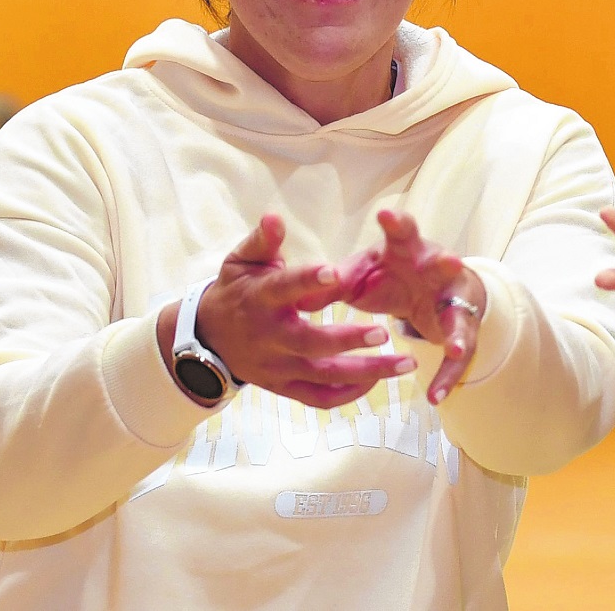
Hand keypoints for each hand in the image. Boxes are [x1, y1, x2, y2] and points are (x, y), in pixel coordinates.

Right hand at [163, 214, 411, 409]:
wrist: (207, 336)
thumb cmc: (237, 290)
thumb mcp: (242, 261)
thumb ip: (263, 241)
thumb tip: (274, 217)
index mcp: (260, 299)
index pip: (284, 290)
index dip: (307, 282)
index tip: (336, 273)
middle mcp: (269, 337)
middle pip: (311, 343)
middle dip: (348, 339)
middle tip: (385, 333)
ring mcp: (277, 367)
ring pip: (323, 376)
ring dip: (366, 373)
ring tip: (406, 363)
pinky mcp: (282, 387)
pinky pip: (317, 398)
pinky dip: (347, 395)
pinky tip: (378, 382)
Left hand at [342, 209, 488, 405]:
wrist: (436, 287)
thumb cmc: (392, 273)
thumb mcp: (362, 274)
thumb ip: (335, 282)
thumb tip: (299, 296)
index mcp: (408, 250)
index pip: (403, 231)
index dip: (396, 223)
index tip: (385, 213)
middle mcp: (437, 270)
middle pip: (443, 264)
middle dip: (446, 263)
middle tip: (449, 259)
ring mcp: (452, 299)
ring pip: (458, 314)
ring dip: (456, 329)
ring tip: (451, 346)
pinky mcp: (461, 329)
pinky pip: (457, 354)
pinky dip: (447, 376)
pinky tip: (435, 397)